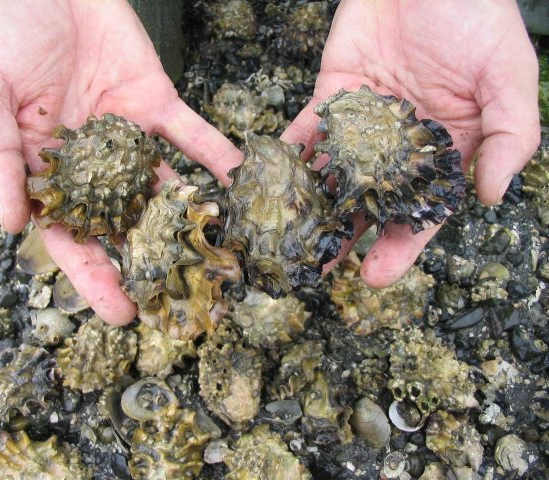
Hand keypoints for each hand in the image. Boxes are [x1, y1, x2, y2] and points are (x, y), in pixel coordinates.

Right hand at [0, 0, 241, 324]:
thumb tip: (13, 224)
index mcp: (47, 175)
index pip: (73, 238)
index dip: (96, 278)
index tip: (123, 314)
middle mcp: (94, 168)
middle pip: (126, 226)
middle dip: (153, 263)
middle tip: (185, 301)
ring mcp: (129, 139)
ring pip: (164, 188)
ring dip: (193, 221)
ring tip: (224, 258)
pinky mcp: (158, 104)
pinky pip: (192, 136)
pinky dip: (217, 158)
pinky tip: (241, 184)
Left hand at [282, 0, 539, 287]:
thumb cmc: (479, 19)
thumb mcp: (509, 78)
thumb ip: (508, 137)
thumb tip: (489, 196)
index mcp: (442, 153)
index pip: (420, 211)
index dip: (400, 246)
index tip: (376, 276)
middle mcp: (398, 149)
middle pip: (369, 204)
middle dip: (343, 239)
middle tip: (314, 273)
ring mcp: (362, 126)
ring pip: (333, 176)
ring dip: (309, 209)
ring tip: (285, 241)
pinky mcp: (332, 98)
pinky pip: (308, 132)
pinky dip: (289, 157)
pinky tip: (269, 187)